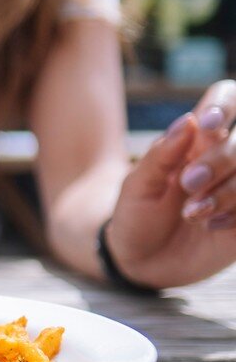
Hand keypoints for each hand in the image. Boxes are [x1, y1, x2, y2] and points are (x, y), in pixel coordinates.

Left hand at [106, 80, 235, 287]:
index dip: (225, 104)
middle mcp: (224, 158)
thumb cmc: (136, 214)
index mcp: (197, 139)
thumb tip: (189, 119)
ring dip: (227, 192)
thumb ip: (162, 153)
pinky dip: (235, 213)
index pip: (227, 99)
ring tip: (192, 214)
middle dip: (220, 160)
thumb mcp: (137, 185)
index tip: (208, 124)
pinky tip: (211, 227)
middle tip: (188, 184)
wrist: (142, 262)